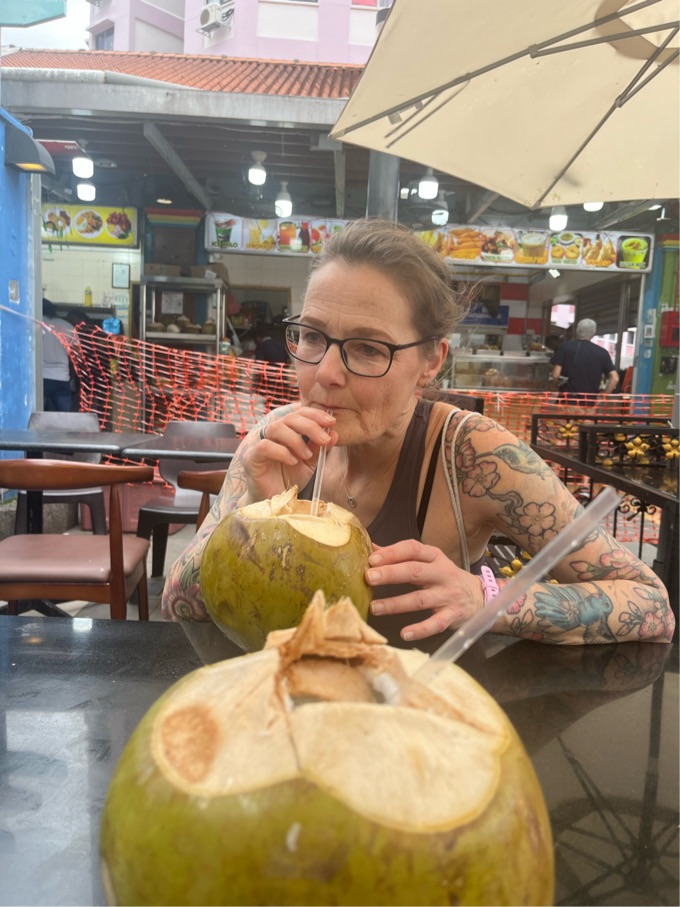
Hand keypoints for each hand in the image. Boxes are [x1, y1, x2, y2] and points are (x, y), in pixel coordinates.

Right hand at [241, 407, 336, 502]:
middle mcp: (272, 433)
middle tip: (324, 439)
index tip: (332, 422)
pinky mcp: (251, 457)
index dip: (315, 414)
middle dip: (310, 426)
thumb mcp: (310, 462)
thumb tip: (334, 433)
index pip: (299, 413)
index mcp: (287, 430)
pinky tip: (292, 461)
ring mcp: (259, 443)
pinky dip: (282, 452)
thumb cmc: (291, 478)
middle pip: (289, 417)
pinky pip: (265, 446)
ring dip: (296, 440)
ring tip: (306, 455)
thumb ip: (319, 448)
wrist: (276, 501)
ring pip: (276, 428)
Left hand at [366, 540, 483, 641]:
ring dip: (396, 604)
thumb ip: (402, 556)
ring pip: (420, 599)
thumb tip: (372, 548)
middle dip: (391, 574)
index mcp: (434, 557)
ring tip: (375, 607)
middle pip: (415, 571)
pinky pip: (435, 624)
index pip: (413, 549)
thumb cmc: (445, 577)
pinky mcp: (452, 616)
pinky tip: (404, 634)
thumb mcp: (429, 561)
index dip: (392, 553)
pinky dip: (420, 629)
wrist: (480, 596)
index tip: (372, 559)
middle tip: (369, 577)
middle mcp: (442, 574)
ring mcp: (448, 596)